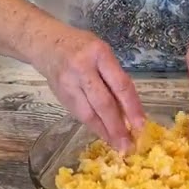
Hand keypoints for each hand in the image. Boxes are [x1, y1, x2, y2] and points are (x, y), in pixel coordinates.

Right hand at [33, 30, 146, 152]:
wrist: (47, 43)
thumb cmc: (82, 46)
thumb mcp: (102, 52)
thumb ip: (114, 77)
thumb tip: (129, 110)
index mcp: (100, 54)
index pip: (120, 84)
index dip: (132, 107)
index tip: (141, 125)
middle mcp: (83, 68)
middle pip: (103, 103)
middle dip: (117, 127)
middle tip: (128, 145)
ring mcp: (69, 83)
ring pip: (88, 113)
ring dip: (105, 131)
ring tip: (117, 145)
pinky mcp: (60, 95)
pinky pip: (79, 114)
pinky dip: (93, 125)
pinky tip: (103, 134)